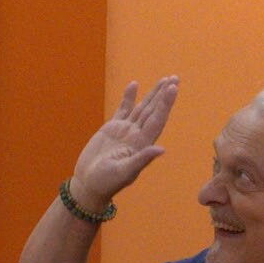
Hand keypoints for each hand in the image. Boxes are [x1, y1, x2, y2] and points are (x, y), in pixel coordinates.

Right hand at [68, 77, 179, 210]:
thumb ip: (142, 159)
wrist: (89, 184)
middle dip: (164, 94)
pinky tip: (134, 85)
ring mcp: (125, 131)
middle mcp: (137, 135)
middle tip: (175, 78)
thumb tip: (161, 149)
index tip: (173, 88)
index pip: (157, 119)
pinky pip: (123, 109)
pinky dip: (129, 97)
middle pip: (154, 110)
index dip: (165, 103)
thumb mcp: (124, 172)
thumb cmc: (106, 182)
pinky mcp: (111, 129)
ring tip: (164, 80)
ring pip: (142, 107)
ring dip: (153, 94)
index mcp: (142, 144)